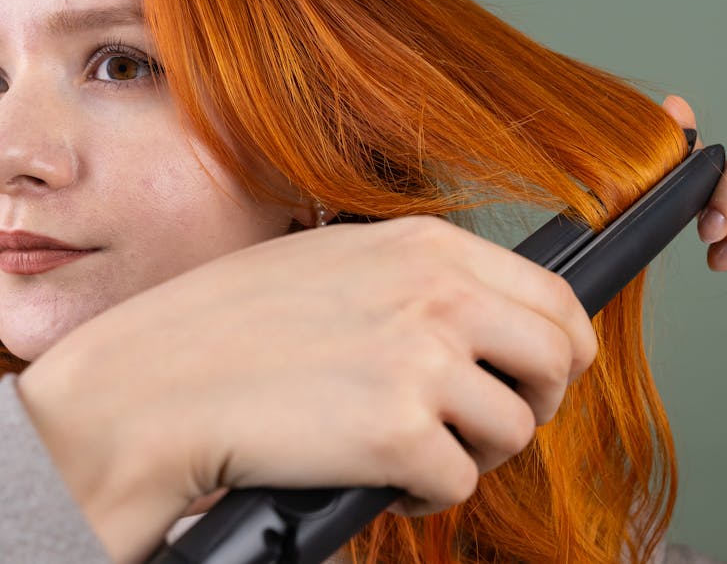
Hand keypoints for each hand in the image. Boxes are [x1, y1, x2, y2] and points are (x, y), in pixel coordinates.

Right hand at [16, 216, 596, 563]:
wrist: (149, 387)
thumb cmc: (228, 328)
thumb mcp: (340, 262)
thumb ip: (422, 279)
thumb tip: (488, 312)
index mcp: (430, 247)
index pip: (555, 296)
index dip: (562, 347)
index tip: (544, 372)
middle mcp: (440, 295)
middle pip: (558, 360)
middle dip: (535, 402)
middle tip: (490, 422)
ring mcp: (425, 362)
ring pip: (516, 429)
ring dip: (475, 453)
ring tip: (420, 450)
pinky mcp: (401, 433)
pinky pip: (460, 482)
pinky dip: (427, 494)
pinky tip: (384, 479)